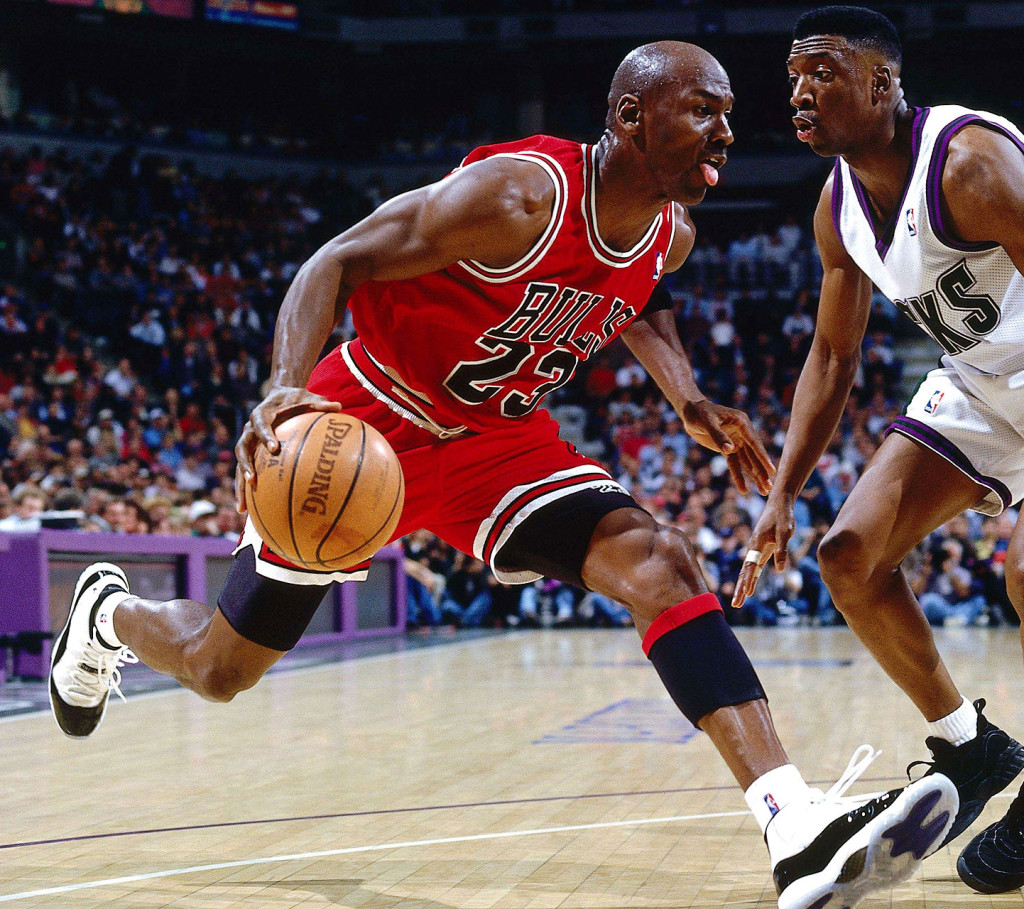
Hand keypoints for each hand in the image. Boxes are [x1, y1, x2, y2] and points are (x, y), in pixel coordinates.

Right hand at [234, 386, 343, 513]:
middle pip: (242, 448)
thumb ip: (321, 403)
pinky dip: (245, 490)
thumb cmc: (296, 399)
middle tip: (253, 480)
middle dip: (246, 465)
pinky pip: (245, 472)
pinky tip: (248, 510)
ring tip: (243, 506)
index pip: (261, 424)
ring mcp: (248, 442)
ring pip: (239, 465)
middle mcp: (250, 429)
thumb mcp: (308, 397)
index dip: (265, 435)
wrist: (280, 397)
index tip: (273, 448)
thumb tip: (340, 406)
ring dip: (240, 485)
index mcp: (262, 413)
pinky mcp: (251, 452)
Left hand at [680, 399, 775, 494]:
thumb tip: (729, 450)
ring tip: (764, 492)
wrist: (691, 413)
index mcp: (742, 423)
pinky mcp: (728, 449)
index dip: (762, 457)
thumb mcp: (707, 422)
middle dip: (762, 472)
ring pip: (748, 462)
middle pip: (754, 455)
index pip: (754, 442)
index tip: (771, 470)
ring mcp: (736, 442)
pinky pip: (735, 464)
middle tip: (769, 487)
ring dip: (755, 477)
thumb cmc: (699, 413)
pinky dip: (739, 477)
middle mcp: (743, 433)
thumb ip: (718, 436)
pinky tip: (744, 489)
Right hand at [731, 494, 794, 607]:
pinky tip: (749, 588)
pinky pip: (753, 567)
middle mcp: (753, 548)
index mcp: (757, 544)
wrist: (779, 504)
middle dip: (740, 589)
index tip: (746, 594)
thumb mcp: (785, 533)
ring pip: (747, 571)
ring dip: (743, 586)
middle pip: (745, 572)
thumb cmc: (783, 517)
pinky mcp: (761, 550)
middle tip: (736, 605)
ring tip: (740, 601)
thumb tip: (780, 570)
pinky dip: (750, 579)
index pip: (751, 567)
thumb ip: (782, 551)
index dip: (748, 581)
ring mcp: (756, 549)